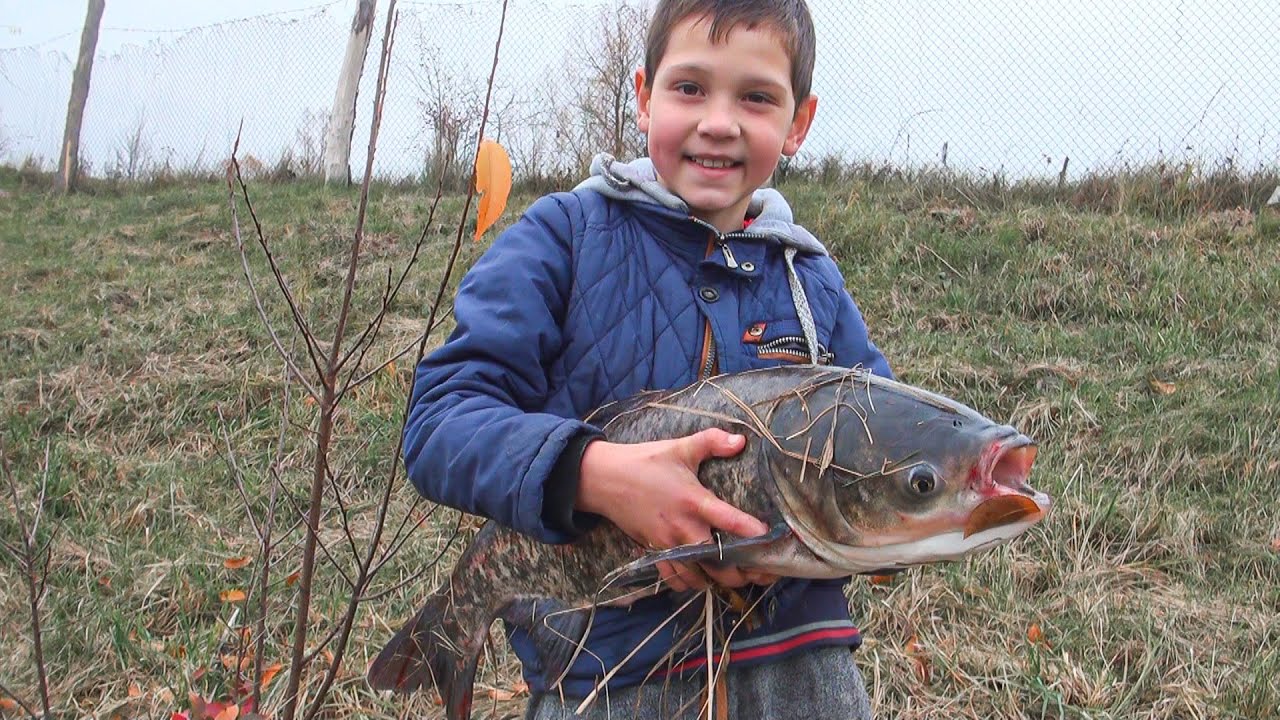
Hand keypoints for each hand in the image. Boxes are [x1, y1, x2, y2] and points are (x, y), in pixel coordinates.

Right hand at [575, 428, 779, 591]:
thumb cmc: (645, 461)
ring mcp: (667, 544)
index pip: (728, 520)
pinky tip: (704, 580)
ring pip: (697, 577)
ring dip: (718, 582)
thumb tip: (741, 440)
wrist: (604, 479)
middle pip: (717, 563)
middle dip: (742, 573)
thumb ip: (712, 441)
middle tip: (762, 572)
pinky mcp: (653, 552)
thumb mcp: (680, 447)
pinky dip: (690, 584)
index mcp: (693, 500)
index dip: (751, 532)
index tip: (771, 539)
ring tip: (739, 580)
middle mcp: (682, 528)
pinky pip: (674, 578)